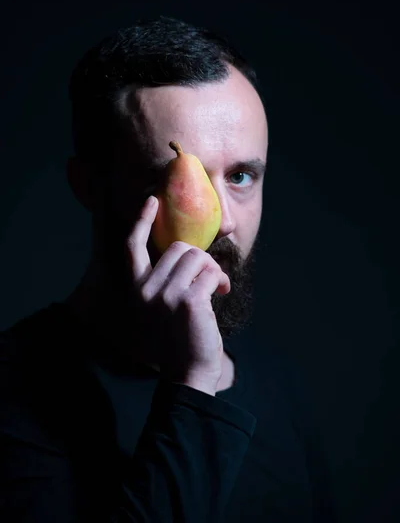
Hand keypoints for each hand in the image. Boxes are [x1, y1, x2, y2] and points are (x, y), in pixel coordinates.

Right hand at [125, 196, 230, 390]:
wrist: (188, 373)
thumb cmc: (179, 337)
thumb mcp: (161, 306)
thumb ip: (166, 280)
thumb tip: (188, 252)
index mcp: (136, 289)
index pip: (132, 247)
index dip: (141, 221)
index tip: (152, 200)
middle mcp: (146, 290)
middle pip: (178, 248)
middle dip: (200, 259)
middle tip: (208, 279)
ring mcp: (166, 295)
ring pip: (197, 257)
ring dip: (212, 269)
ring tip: (215, 288)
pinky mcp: (189, 301)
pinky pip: (210, 272)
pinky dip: (220, 279)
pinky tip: (221, 293)